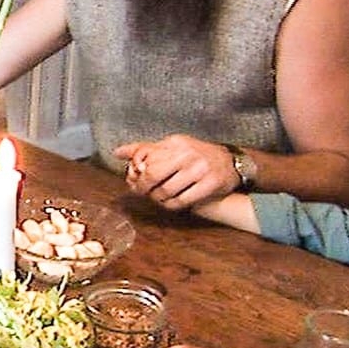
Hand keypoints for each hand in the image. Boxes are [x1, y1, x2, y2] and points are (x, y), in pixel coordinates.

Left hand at [116, 134, 238, 209]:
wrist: (231, 163)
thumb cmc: (195, 156)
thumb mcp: (172, 147)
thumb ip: (145, 150)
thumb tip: (117, 152)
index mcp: (175, 142)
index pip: (145, 157)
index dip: (136, 173)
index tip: (134, 180)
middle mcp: (187, 153)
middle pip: (153, 174)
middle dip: (143, 187)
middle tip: (142, 192)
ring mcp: (200, 168)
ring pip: (166, 190)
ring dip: (157, 198)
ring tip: (157, 197)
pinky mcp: (210, 184)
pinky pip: (181, 201)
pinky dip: (170, 205)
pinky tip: (169, 203)